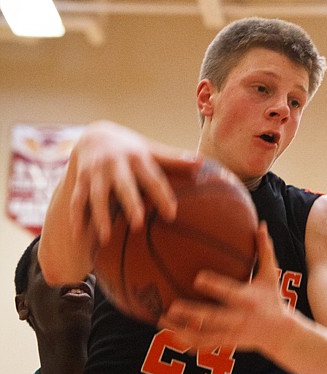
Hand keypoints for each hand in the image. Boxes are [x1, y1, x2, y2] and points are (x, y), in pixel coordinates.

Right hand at [69, 121, 200, 243]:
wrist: (94, 135)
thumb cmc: (131, 148)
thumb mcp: (151, 150)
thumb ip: (173, 158)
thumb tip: (202, 163)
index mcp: (137, 156)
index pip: (153, 177)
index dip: (162, 195)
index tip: (171, 214)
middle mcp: (115, 164)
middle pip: (123, 185)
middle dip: (129, 202)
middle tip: (137, 223)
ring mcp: (95, 173)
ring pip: (96, 196)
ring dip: (99, 216)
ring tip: (106, 239)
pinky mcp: (80, 181)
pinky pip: (77, 201)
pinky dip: (77, 219)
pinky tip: (79, 238)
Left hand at [159, 222, 289, 352]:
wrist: (280, 333)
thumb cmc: (272, 298)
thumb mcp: (270, 275)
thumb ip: (265, 250)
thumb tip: (261, 224)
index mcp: (248, 299)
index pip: (230, 293)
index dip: (215, 286)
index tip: (197, 278)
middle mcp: (238, 318)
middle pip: (212, 318)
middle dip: (192, 314)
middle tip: (171, 306)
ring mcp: (230, 334)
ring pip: (203, 336)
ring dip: (182, 330)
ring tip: (161, 319)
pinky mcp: (225, 343)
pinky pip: (203, 345)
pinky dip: (186, 342)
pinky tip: (169, 333)